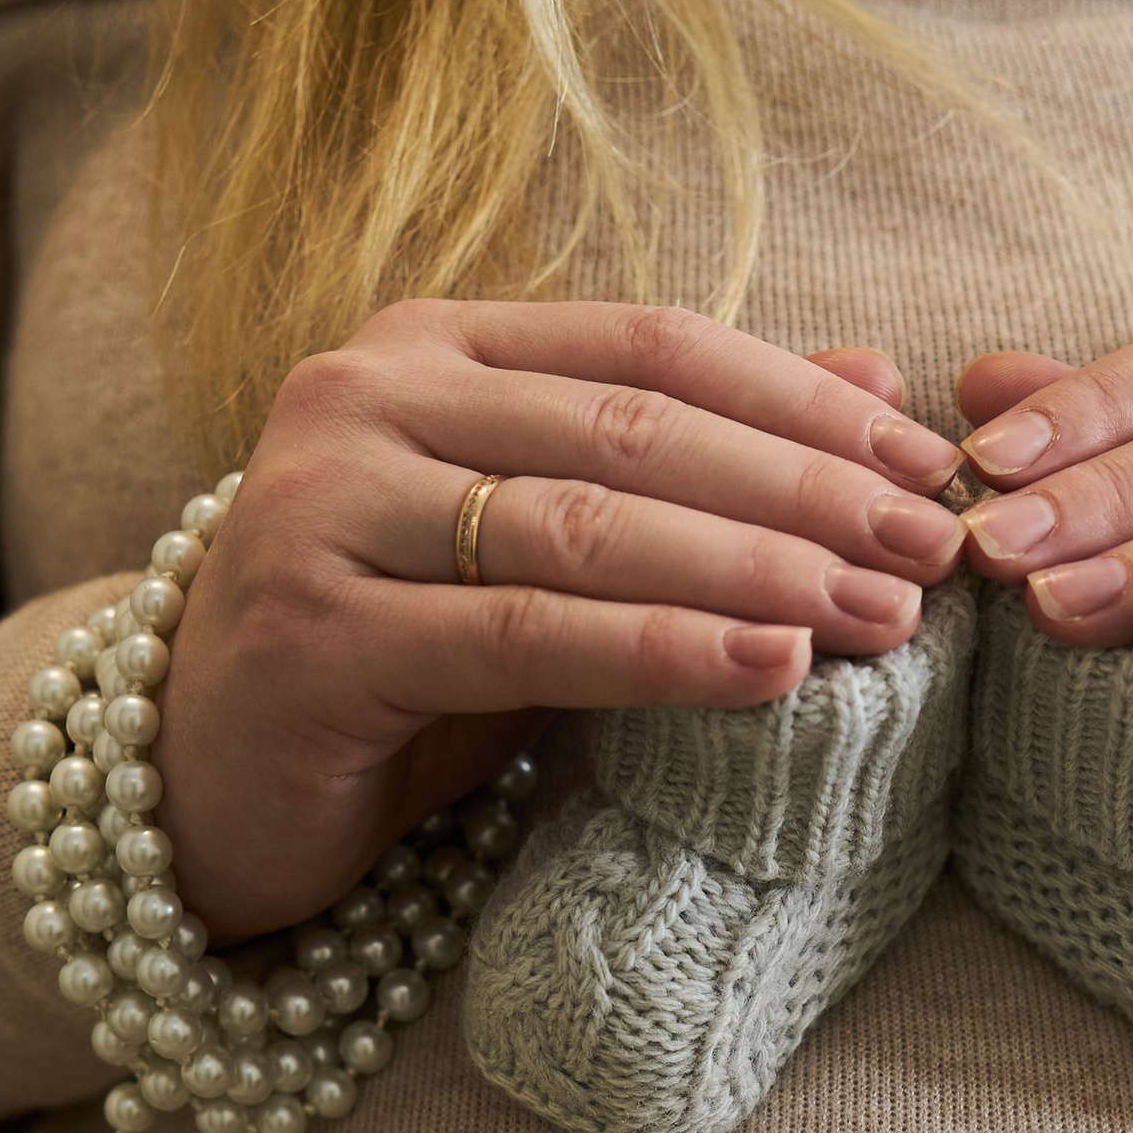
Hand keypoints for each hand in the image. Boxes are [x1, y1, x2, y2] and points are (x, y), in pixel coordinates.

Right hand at [161, 305, 963, 939]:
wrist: (200, 785)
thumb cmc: (396, 664)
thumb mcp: (550, 552)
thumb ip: (687, 461)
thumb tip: (879, 379)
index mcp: (428, 349)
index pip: (650, 347)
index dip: (802, 403)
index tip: (931, 469)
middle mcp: (362, 399)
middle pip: (630, 431)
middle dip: (802, 492)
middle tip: (932, 554)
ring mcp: (324, 509)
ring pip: (584, 529)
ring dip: (754, 571)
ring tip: (880, 620)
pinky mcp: (314, 633)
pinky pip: (523, 638)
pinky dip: (659, 652)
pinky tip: (769, 670)